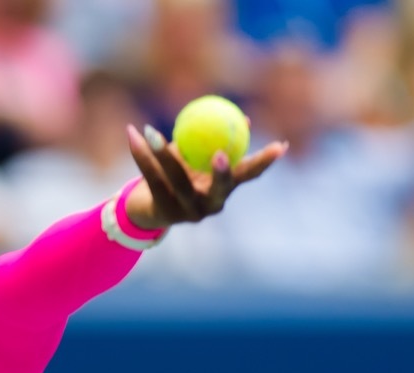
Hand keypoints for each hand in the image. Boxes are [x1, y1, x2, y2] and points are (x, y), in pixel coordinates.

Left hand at [123, 123, 287, 230]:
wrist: (148, 209)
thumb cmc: (181, 177)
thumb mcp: (200, 160)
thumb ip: (217, 142)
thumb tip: (244, 119)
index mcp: (223, 191)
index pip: (248, 176)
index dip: (264, 162)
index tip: (280, 145)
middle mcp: (209, 206)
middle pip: (219, 189)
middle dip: (224, 174)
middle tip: (221, 153)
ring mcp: (186, 212)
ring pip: (176, 180)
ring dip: (163, 153)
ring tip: (151, 132)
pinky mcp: (162, 211)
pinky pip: (151, 177)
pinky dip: (141, 154)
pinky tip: (133, 133)